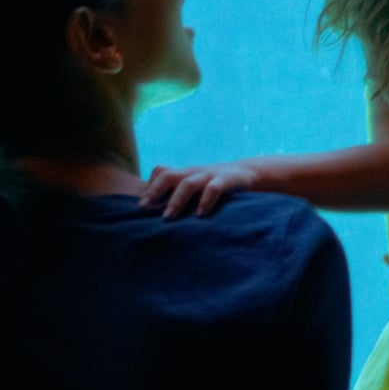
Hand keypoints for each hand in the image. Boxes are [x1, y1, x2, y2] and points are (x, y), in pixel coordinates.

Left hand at [141, 159, 263, 219]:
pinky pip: (214, 188)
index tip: (139, 206)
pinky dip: (206, 201)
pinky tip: (201, 215)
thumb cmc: (216, 185)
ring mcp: (210, 175)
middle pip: (167, 174)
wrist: (249, 173)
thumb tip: (158, 216)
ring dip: (176, 200)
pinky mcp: (228, 180)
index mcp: (185, 173)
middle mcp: (194, 172)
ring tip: (168, 217)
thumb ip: (180, 195)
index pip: (160, 172)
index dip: (148, 187)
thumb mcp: (196, 186)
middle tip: (144, 209)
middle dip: (154, 191)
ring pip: (188, 183)